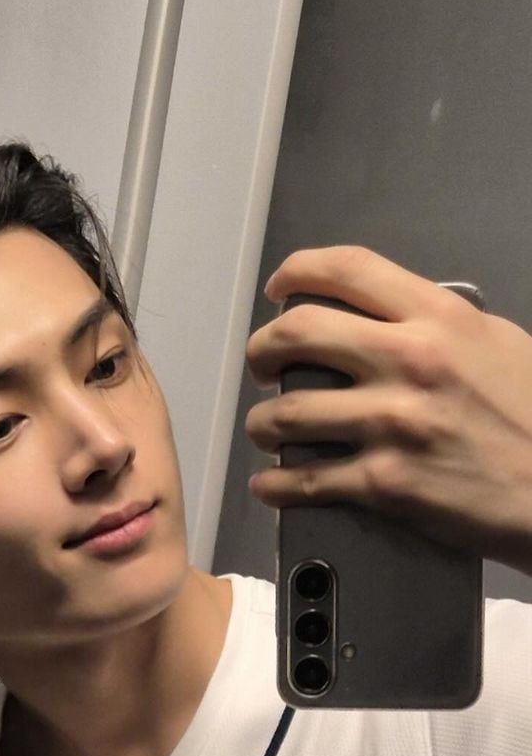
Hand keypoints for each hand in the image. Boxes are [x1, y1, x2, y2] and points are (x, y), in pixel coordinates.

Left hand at [243, 244, 531, 575]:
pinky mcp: (383, 482)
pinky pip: (302, 481)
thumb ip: (432, 327)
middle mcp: (408, 361)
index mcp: (437, 318)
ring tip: (267, 431)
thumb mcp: (493, 343)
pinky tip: (269, 484)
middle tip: (262, 368)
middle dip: (262, 351)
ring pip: (286, 413)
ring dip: (261, 424)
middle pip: (296, 334)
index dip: (297, 271)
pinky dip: (273, 485)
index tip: (279, 288)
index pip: (347, 269)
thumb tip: (377, 323)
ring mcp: (391, 423)